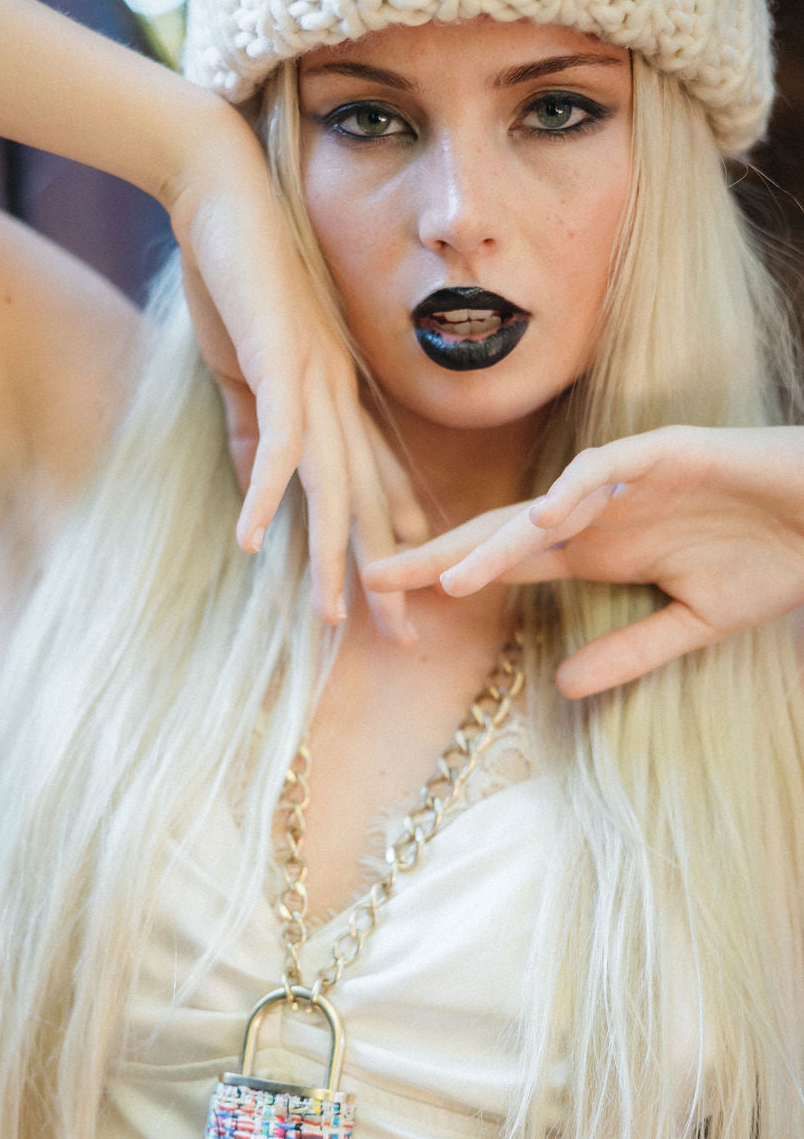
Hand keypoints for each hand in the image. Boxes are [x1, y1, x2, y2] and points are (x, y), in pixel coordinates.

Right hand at [171, 105, 424, 640]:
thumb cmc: (236, 274)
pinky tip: (255, 542)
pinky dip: (266, 493)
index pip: (369, 483)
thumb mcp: (248, 366)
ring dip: (333, 555)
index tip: (403, 596)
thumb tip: (260, 482)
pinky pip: (280, 441)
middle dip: (385, 574)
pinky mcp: (280, 360)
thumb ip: (258, 423)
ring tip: (333, 618)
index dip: (387, 542)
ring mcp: (315, 380)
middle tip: (405, 639)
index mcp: (337, 396)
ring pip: (334, 485)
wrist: (223, 190)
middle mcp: (339, 396)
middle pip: (368, 501)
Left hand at [363, 426, 803, 695]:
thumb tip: (561, 687)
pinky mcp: (669, 452)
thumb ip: (630, 650)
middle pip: (502, 533)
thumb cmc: (774, 559)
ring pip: (545, 506)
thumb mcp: (692, 624)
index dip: (453, 579)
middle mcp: (600, 513)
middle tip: (375, 582)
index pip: (508, 564)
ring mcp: (630, 481)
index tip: (396, 607)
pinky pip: (609, 469)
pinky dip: (575, 492)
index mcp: (601, 549)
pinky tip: (543, 522)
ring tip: (449, 581)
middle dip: (441, 556)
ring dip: (496, 544)